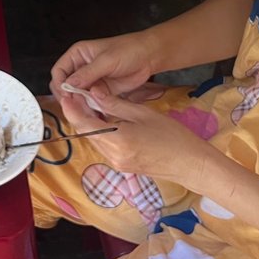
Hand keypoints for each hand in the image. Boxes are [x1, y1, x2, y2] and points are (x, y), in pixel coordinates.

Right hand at [49, 30, 159, 103]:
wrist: (149, 57)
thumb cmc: (128, 50)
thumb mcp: (106, 60)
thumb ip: (87, 73)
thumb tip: (69, 84)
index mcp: (78, 55)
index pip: (59, 71)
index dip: (59, 84)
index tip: (65, 95)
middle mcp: (82, 68)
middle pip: (66, 86)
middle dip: (69, 96)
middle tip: (75, 105)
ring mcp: (92, 81)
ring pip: (78, 96)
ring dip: (81, 104)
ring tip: (86, 110)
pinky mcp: (102, 91)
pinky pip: (91, 102)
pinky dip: (92, 108)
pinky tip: (96, 112)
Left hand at [60, 88, 214, 190]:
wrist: (190, 164)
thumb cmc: (172, 136)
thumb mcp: (142, 113)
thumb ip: (115, 104)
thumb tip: (94, 92)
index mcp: (117, 140)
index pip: (83, 124)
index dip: (71, 108)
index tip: (67, 94)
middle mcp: (112, 155)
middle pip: (85, 132)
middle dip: (79, 113)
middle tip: (80, 94)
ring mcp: (116, 163)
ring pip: (94, 139)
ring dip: (90, 123)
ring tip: (93, 103)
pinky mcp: (121, 166)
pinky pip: (104, 146)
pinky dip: (101, 132)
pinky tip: (108, 119)